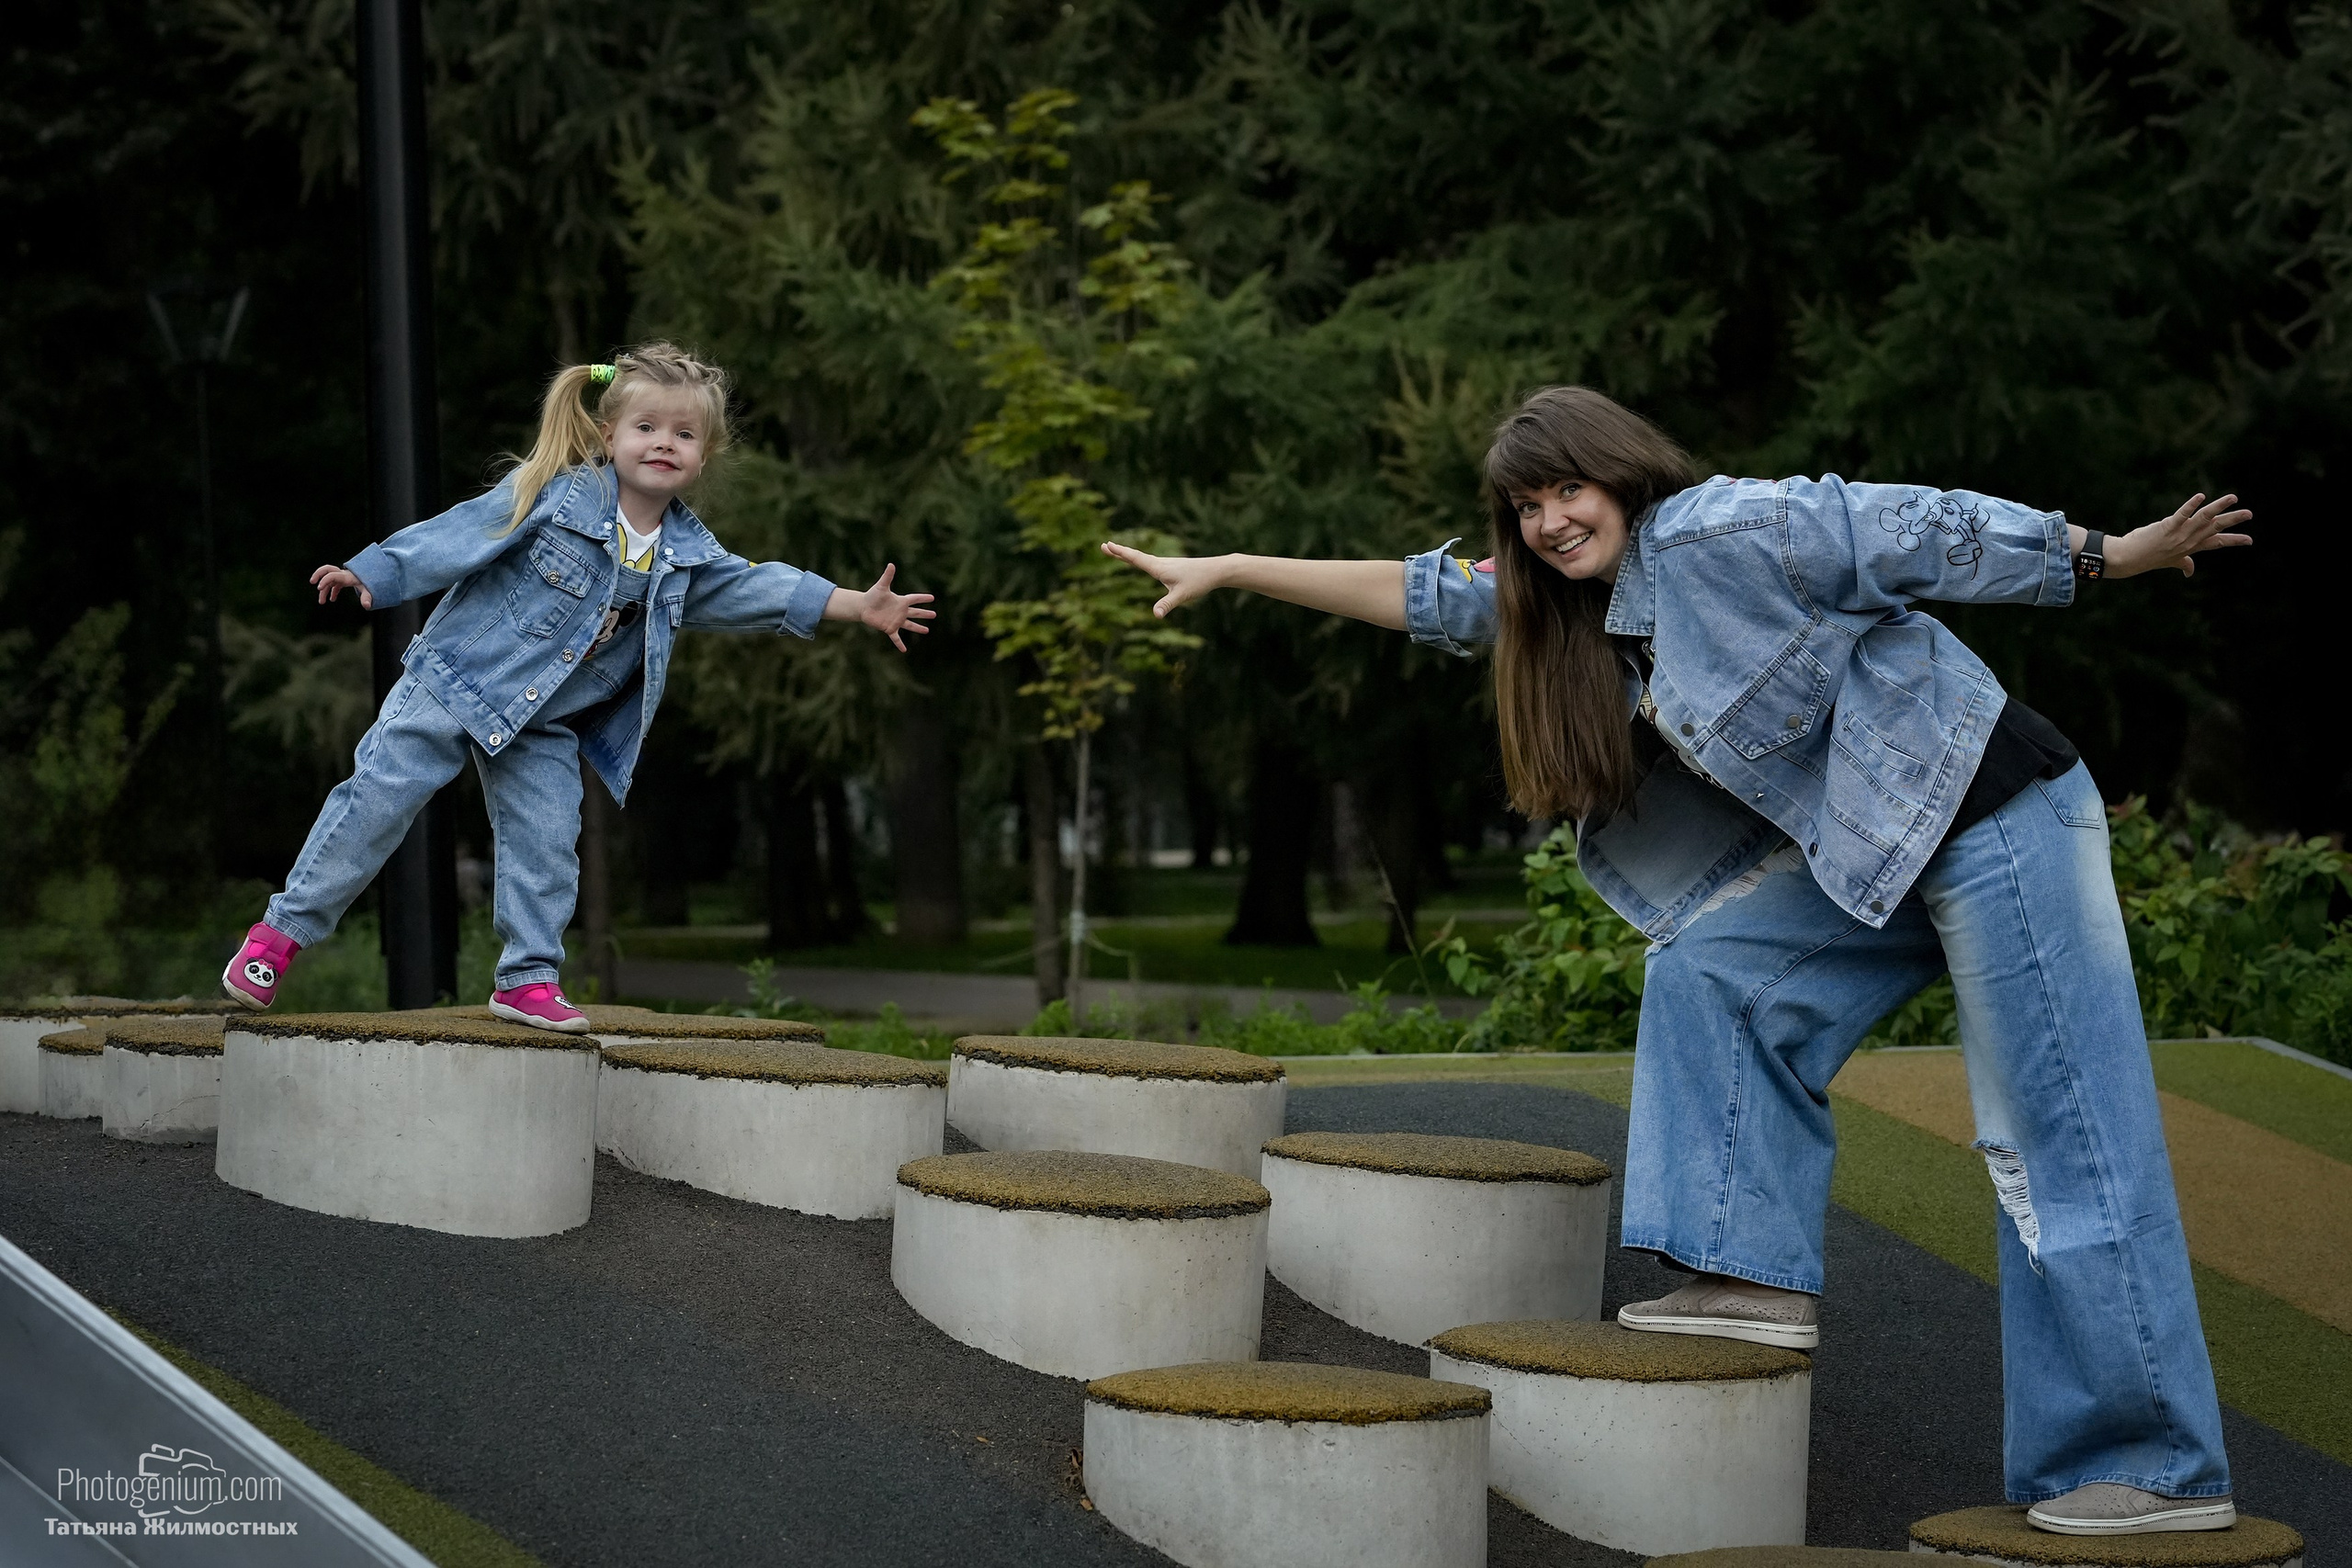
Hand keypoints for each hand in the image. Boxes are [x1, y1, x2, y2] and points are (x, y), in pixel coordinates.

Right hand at [311, 564, 372, 609]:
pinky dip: (331, 591)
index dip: (324, 580)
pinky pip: (334, 585)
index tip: (319, 588)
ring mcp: (343, 577)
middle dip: (318, 574)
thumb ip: (367, 597)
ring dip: (324, 590)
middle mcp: (343, 575)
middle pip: (327, 569)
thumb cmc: (373, 582)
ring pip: (329, 581)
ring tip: (321, 602)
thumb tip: (367, 606)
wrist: (377, 576)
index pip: (332, 575)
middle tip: (312, 582)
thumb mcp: (370, 589)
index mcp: (346, 576)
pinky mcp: (344, 581)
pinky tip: (331, 600)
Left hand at [851, 564, 934, 652]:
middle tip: (934, 615)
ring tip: (927, 631)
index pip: (914, 599)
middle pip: (915, 613)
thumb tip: (891, 564)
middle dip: (924, 614)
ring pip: (909, 625)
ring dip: (918, 628)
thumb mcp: (881, 586)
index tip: (932, 597)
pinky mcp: (889, 628)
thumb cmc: (872, 595)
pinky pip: (896, 638)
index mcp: (900, 601)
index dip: (923, 598)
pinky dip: (900, 644)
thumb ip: (887, 576)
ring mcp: (896, 621)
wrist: (863, 606)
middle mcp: (900, 611)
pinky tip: (904, 650)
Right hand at [1100, 540, 1225, 617]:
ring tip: (1115, 552)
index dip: (1120, 553)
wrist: (1215, 570)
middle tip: (1103, 546)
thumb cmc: (1199, 581)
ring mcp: (1165, 564)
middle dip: (1119, 552)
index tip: (1107, 545)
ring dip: (1127, 554)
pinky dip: (1138, 559)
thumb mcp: (1182, 596)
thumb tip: (1155, 615)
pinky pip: (1149, 561)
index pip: (1135, 559)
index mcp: (1159, 567)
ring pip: (1142, 558)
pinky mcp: (1170, 566)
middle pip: (1135, 556)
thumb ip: (1167, 605)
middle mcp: (1160, 563)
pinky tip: (1138, 561)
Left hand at [2108, 493, 2252, 578]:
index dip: (2233, 541)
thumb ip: (2184, 563)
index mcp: (2191, 547)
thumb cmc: (2148, 557)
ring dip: (2219, 507)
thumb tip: (2190, 571)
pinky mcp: (2167, 527)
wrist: (2128, 559)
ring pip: (2203, 518)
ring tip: (2233, 498)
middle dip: (2233, 520)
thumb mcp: (2170, 561)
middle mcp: (2188, 541)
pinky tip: (2201, 496)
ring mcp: (2179, 534)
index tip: (2250, 540)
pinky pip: (2182, 514)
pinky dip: (2191, 505)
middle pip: (2215, 528)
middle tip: (2249, 513)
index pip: (2216, 543)